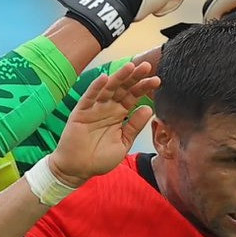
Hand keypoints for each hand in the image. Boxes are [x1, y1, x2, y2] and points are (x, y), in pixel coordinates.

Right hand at [46, 61, 158, 181]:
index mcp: (119, 114)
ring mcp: (94, 108)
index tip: (157, 80)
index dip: (143, 87)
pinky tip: (104, 79)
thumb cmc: (100, 158)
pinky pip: (89, 97)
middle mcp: (107, 108)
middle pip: (122, 88)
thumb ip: (134, 126)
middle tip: (146, 66)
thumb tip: (148, 109)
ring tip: (130, 67)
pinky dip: (96, 88)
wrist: (78, 170)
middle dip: (134, 77)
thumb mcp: (123, 142)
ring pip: (108, 89)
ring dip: (118, 77)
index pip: (133, 96)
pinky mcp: (80, 112)